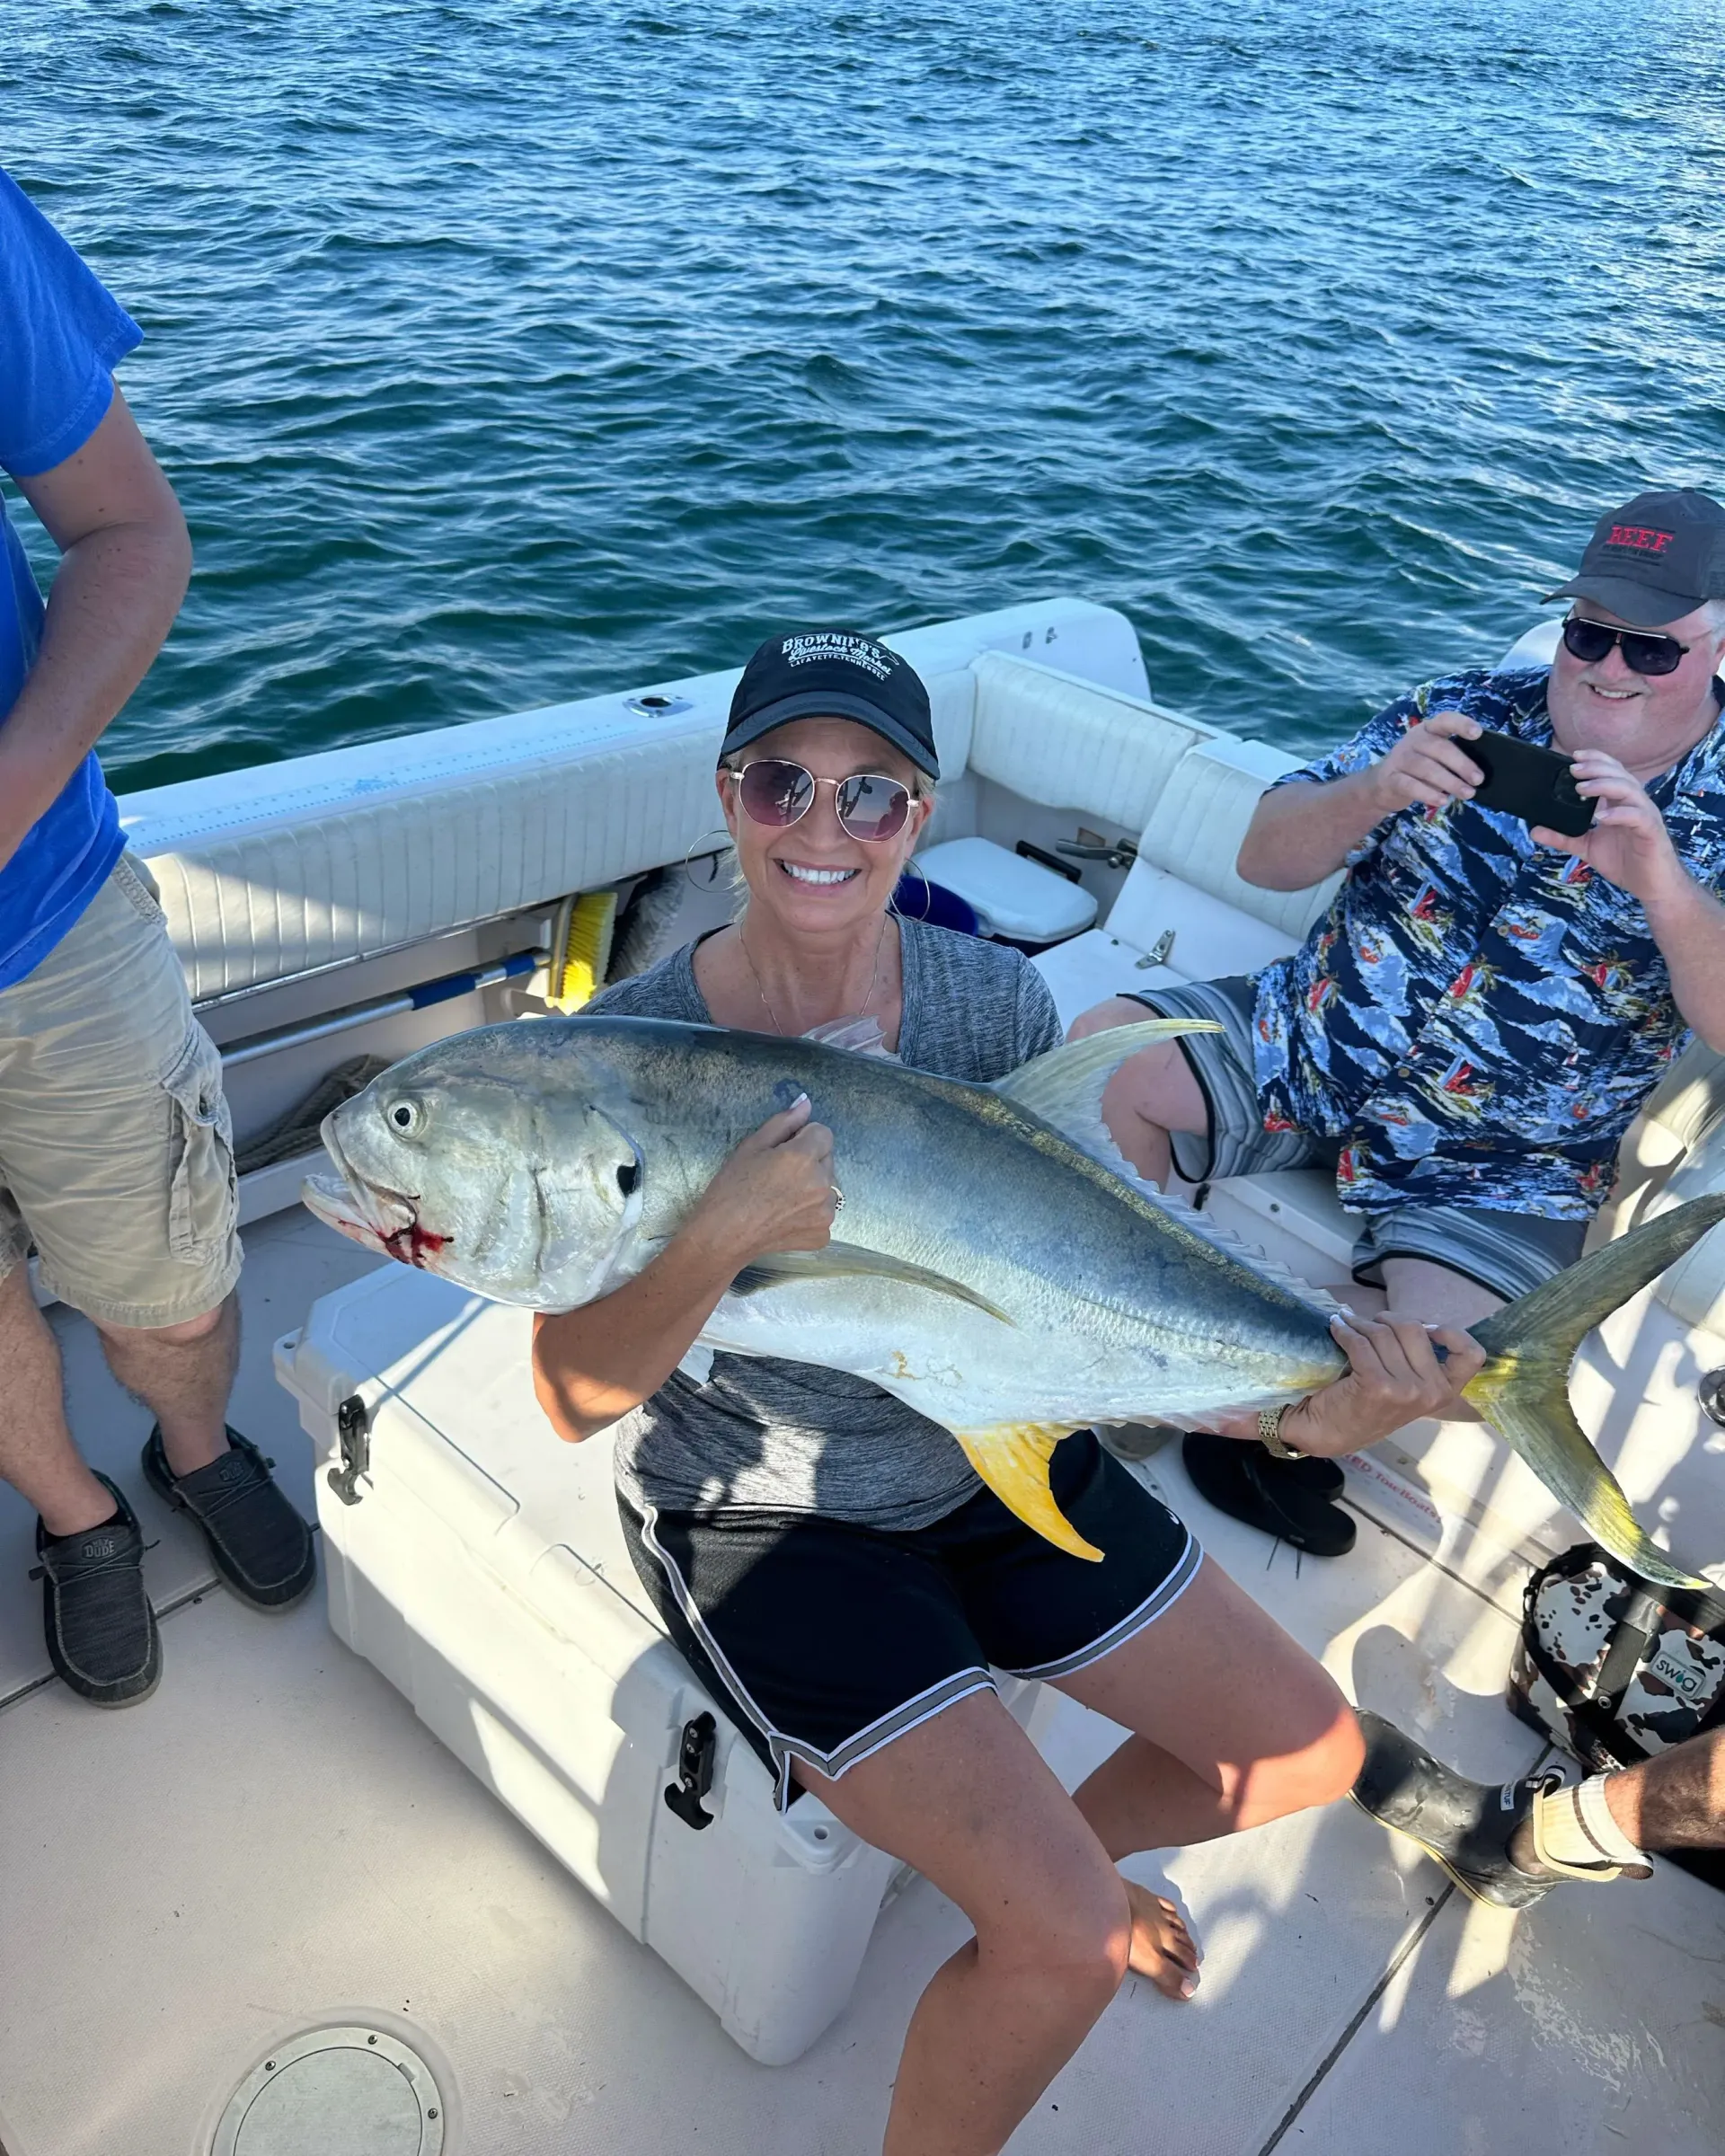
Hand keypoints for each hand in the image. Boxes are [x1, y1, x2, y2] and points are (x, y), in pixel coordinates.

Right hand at [690, 1093, 837, 1262]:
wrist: (723, 1237)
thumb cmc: (731, 1188)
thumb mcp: (751, 1146)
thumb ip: (784, 1122)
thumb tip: (806, 1103)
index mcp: (804, 1158)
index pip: (824, 1133)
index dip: (803, 1138)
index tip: (783, 1152)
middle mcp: (822, 1184)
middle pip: (827, 1159)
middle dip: (810, 1162)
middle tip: (778, 1176)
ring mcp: (825, 1212)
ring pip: (828, 1187)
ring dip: (812, 1187)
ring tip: (782, 1198)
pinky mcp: (823, 1233)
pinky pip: (823, 1212)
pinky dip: (810, 1212)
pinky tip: (786, 1217)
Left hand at [1276, 1311, 1485, 1455]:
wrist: (1328, 1433)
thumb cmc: (1367, 1406)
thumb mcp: (1405, 1387)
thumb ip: (1418, 1360)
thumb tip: (1418, 1322)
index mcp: (1444, 1392)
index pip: (1471, 1355)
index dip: (1451, 1333)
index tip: (1426, 1327)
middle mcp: (1430, 1393)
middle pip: (1414, 1330)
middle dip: (1387, 1320)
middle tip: (1368, 1323)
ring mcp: (1405, 1390)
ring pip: (1383, 1333)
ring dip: (1360, 1323)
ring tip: (1347, 1323)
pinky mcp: (1377, 1385)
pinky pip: (1360, 1342)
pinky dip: (1344, 1330)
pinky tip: (1336, 1329)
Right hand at [1368, 711, 1485, 815]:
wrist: (1382, 785)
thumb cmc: (1418, 769)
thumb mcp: (1434, 757)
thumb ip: (1453, 758)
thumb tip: (1479, 773)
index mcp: (1428, 730)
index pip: (1444, 720)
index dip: (1461, 724)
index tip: (1477, 733)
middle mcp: (1413, 740)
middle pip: (1439, 748)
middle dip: (1462, 764)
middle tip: (1478, 780)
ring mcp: (1400, 759)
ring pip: (1427, 768)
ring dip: (1450, 782)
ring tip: (1467, 794)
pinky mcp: (1391, 779)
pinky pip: (1411, 785)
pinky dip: (1428, 794)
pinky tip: (1442, 801)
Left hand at [1532, 750, 1688, 905]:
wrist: (1651, 885)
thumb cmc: (1625, 861)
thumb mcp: (1587, 847)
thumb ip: (1564, 837)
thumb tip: (1534, 830)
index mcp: (1621, 803)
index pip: (1612, 772)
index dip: (1596, 760)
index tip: (1573, 756)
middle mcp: (1635, 804)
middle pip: (1620, 775)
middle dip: (1596, 768)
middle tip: (1573, 769)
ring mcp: (1645, 816)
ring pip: (1629, 790)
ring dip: (1604, 786)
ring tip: (1581, 789)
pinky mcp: (1652, 832)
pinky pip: (1638, 817)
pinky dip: (1619, 814)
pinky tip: (1601, 817)